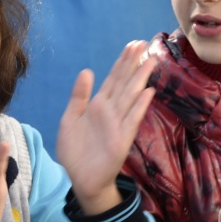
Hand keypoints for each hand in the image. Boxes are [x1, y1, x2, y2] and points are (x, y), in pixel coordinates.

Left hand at [56, 41, 153, 214]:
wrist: (78, 178)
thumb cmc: (74, 150)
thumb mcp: (70, 119)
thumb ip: (78, 96)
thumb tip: (87, 71)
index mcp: (97, 105)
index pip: (113, 78)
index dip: (122, 62)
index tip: (132, 45)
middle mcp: (111, 110)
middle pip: (124, 82)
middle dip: (133, 63)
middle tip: (144, 43)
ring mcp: (118, 123)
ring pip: (131, 96)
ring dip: (140, 79)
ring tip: (150, 61)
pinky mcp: (122, 139)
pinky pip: (132, 119)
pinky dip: (140, 106)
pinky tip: (148, 92)